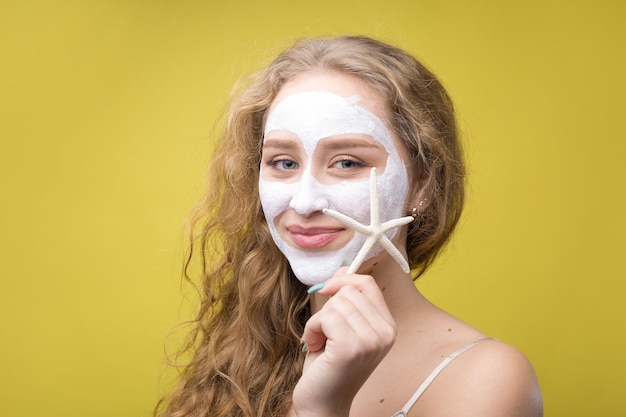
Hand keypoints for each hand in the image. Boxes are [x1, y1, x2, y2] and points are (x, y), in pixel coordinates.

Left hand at [292, 268, 396, 416]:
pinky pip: (325, 317)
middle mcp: (385, 333)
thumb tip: (342, 268)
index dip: (343, 280)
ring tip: (322, 343)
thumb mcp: (342, 326)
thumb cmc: (330, 365)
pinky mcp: (351, 347)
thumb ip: (346, 299)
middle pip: (348, 291)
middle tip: (326, 334)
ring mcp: (371, 340)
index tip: (327, 291)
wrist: (323, 402)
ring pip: (335, 303)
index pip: (367, 284)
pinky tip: (316, 347)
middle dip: (328, 308)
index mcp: (388, 326)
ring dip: (318, 321)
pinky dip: (312, 329)